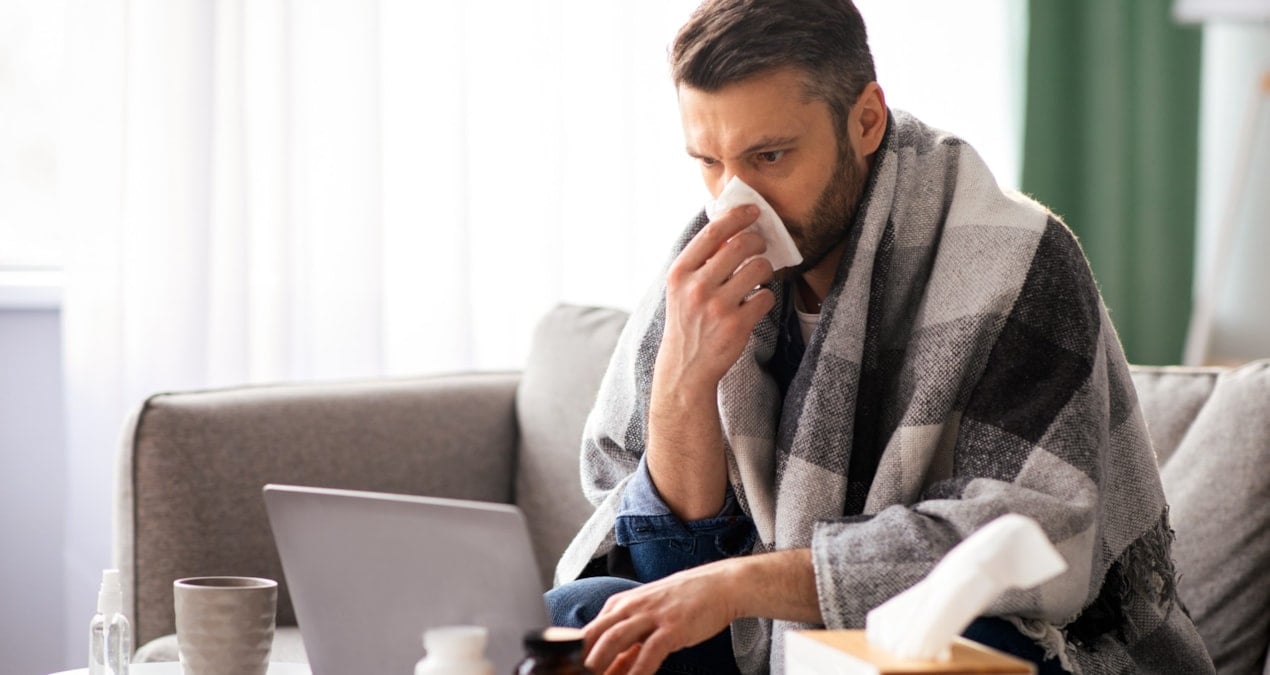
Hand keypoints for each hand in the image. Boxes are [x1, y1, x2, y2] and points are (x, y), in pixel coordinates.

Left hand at [582, 562, 739, 674]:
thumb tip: (611, 671)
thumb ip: (629, 647)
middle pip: (594, 635)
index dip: (574, 656)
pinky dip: (638, 672)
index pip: (588, 631)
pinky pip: (649, 653)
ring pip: (614, 641)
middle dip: (580, 661)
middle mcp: (631, 606)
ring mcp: (652, 615)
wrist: (720, 585)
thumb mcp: (650, 620)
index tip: (567, 672)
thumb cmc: (684, 603)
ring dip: (599, 665)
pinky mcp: (673, 627)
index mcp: (621, 604)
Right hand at [656, 205, 776, 395]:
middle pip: (741, 245)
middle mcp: (697, 287)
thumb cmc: (687, 321)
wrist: (686, 367)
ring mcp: (718, 307)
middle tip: (760, 246)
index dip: (737, 215)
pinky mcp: (737, 325)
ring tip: (758, 277)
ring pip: (759, 268)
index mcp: (680, 273)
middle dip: (757, 241)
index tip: (753, 210)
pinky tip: (754, 304)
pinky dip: (765, 297)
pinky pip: (766, 296)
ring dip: (765, 269)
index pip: (713, 232)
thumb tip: (730, 227)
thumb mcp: (681, 288)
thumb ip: (700, 261)